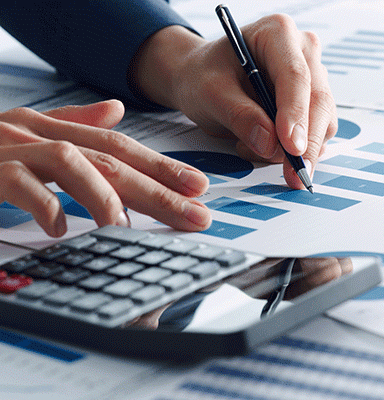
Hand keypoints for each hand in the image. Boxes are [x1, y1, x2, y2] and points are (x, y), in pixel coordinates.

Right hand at [0, 100, 210, 236]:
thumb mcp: (26, 133)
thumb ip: (72, 124)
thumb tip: (116, 112)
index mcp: (51, 129)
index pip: (119, 146)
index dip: (161, 166)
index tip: (198, 187)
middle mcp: (35, 133)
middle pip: (110, 158)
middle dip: (157, 186)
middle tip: (195, 212)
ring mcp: (6, 148)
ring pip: (70, 161)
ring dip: (103, 194)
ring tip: (124, 224)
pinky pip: (15, 182)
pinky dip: (40, 202)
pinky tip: (57, 227)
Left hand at [132, 15, 337, 189]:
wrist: (202, 80)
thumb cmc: (204, 76)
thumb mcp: (210, 93)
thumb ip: (239, 116)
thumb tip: (270, 144)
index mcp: (277, 33)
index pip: (295, 76)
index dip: (296, 114)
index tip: (291, 148)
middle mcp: (302, 51)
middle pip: (318, 100)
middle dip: (307, 142)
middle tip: (294, 174)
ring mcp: (312, 78)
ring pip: (323, 121)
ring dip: (296, 149)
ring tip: (251, 147)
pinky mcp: (312, 104)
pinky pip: (316, 133)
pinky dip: (293, 151)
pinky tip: (263, 146)